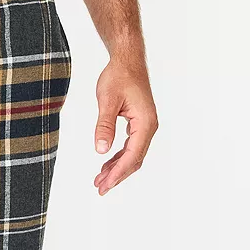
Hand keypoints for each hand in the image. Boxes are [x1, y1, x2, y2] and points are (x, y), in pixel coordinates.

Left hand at [93, 57, 157, 195]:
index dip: (118, 172)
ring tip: (100, 180)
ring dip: (117, 169)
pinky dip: (118, 158)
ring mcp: (145, 126)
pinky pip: (130, 147)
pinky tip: (106, 165)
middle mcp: (149, 127)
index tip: (104, 185)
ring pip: (132, 155)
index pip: (132, 155)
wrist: (128, 60)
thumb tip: (101, 150)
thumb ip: (104, 126)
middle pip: (135, 160)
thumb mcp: (107, 100)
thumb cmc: (119, 76)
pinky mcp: (139, 124)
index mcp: (145, 123)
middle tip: (100, 189)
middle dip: (117, 176)